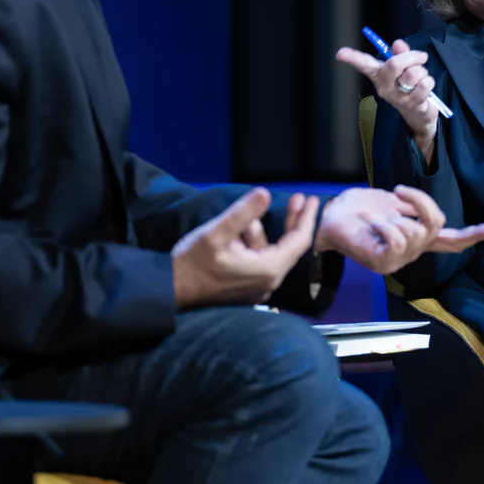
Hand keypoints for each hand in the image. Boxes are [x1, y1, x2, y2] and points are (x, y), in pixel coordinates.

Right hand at [171, 189, 318, 308]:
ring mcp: (257, 288)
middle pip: (289, 247)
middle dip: (293, 221)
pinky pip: (260, 261)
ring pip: (271, 252)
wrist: (171, 290)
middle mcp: (267, 282)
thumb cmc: (192, 263)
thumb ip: (242, 213)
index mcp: (267, 270)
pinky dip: (256, 244)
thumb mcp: (216, 233)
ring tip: (249, 215)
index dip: (307, 218)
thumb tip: (265, 193)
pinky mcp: (246, 289)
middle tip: (298, 199)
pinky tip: (242, 231)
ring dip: (265, 231)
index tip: (313, 200)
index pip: (299, 241)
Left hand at [317, 185, 483, 275]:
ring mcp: (398, 260)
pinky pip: (396, 239)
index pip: (450, 240)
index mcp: (417, 238)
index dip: (473, 235)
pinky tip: (372, 225)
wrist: (329, 217)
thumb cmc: (358, 209)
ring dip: (394, 214)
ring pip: (415, 231)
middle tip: (398, 193)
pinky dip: (385, 225)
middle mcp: (412, 252)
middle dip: (418, 202)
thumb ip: (414, 208)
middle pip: (434, 225)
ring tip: (374, 216)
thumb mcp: (392, 202)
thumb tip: (428, 211)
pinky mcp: (382, 263)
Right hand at [335, 40, 439, 162]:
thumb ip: (401, 54)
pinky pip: (425, 84)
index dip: (352, 58)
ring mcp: (398, 97)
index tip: (340, 53)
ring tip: (421, 78)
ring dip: (423, 71)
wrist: (419, 115)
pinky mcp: (413, 104)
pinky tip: (426, 88)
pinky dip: (429, 81)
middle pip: (395, 63)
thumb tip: (397, 43)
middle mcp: (385, 87)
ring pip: (414, 73)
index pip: (364, 65)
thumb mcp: (404, 68)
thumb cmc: (408, 86)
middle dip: (412, 56)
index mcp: (379, 76)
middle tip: (420, 57)